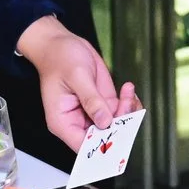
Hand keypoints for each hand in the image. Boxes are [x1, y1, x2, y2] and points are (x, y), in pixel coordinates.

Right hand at [17, 15, 138, 149]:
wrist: (61, 42)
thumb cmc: (59, 58)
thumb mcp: (77, 76)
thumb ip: (91, 100)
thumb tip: (104, 121)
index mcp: (63, 122)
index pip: (83, 146)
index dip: (102, 146)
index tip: (118, 137)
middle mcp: (77, 121)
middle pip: (103, 138)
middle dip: (119, 126)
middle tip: (127, 107)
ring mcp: (91, 112)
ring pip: (115, 125)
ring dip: (127, 111)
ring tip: (127, 92)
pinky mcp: (102, 102)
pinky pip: (119, 111)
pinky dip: (128, 103)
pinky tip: (128, 89)